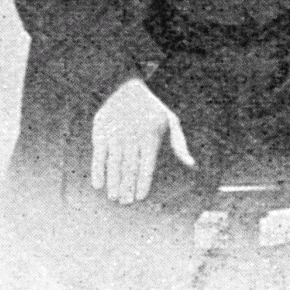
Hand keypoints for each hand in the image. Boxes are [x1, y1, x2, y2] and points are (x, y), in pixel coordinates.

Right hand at [91, 78, 194, 203]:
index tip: (140, 197)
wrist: (124, 86)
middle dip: (127, 188)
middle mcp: (133, 134)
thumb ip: (179, 144)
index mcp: (151, 134)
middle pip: (130, 168)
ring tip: (114, 197)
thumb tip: (191, 165)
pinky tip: (98, 185)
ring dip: (113, 183)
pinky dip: (98, 171)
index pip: (146, 166)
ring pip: (114, 164)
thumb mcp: (170, 121)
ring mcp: (115, 132)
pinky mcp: (100, 130)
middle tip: (125, 203)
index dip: (143, 183)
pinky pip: (98, 155)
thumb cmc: (151, 110)